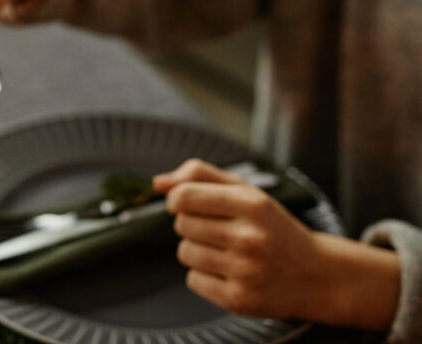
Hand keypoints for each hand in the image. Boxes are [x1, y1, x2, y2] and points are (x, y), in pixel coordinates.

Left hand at [154, 158, 399, 330]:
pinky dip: (204, 276)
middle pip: (182, 224)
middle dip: (192, 225)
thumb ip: (201, 177)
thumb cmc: (274, 228)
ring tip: (226, 252)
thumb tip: (158, 182)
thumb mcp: (247, 192)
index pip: (184, 196)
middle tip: (220, 231)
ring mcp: (245, 271)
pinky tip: (229, 272)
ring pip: (184, 252)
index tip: (186, 204)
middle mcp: (250, 238)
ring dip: (197, 250)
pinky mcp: (240, 300)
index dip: (176, 199)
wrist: (317, 275)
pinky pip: (193, 280)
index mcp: (252, 204)